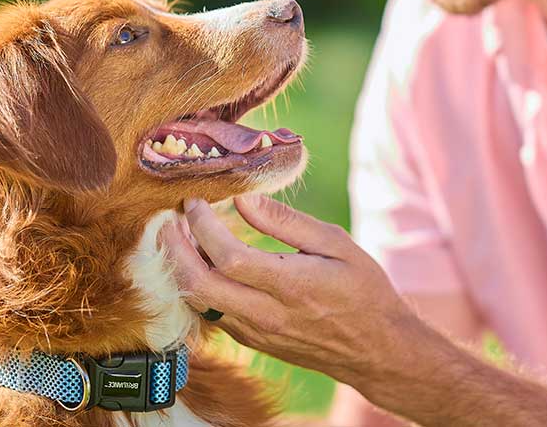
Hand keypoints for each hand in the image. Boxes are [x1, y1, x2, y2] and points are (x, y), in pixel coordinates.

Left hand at [161, 196, 421, 388]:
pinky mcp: (254, 342)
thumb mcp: (335, 244)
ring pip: (198, 303)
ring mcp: (257, 334)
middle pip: (199, 285)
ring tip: (181, 236)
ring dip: (181, 268)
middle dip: (175, 249)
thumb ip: (286, 221)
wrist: (377, 349)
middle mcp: (267, 315)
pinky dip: (197, 285)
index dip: (203, 225)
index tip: (197, 201)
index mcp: (291, 285)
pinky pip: (212, 314)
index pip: (228, 257)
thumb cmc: (363, 289)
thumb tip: (244, 197)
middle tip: (168, 219)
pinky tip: (202, 261)